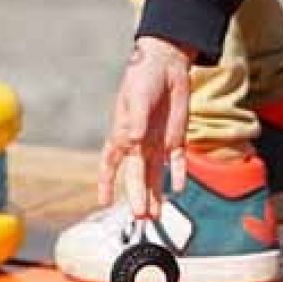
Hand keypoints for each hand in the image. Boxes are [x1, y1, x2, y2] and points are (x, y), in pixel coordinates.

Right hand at [98, 36, 195, 218]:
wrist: (167, 64)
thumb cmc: (143, 78)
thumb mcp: (136, 98)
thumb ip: (136, 120)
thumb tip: (133, 140)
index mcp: (122, 134)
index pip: (110, 164)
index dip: (106, 183)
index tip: (103, 202)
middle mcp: (139, 143)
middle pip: (136, 176)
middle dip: (137, 197)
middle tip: (141, 217)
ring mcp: (158, 142)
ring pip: (155, 175)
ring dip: (155, 194)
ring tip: (156, 215)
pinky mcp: (176, 137)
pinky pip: (177, 161)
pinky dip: (178, 175)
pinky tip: (178, 189)